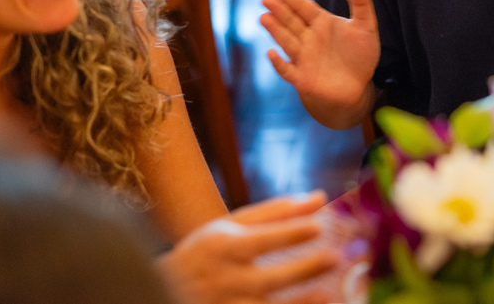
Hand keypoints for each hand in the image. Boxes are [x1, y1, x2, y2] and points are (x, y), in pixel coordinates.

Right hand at [159, 192, 336, 303]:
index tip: (319, 227)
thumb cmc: (206, 253)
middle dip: (303, 270)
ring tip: (328, 295)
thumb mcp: (230, 226)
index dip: (290, 233)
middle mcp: (222, 280)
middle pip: (268, 280)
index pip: (260, 240)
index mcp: (221, 246)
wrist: (159, 292)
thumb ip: (276, 212)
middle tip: (334, 258)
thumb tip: (320, 198)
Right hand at [261, 0, 379, 113]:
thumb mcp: (366, 26)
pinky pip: (288, 71)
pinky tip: (271, 53)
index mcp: (322, 23)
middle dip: (279, 10)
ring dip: (276, 31)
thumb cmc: (360, 53)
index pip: (303, 7)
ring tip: (264, 17)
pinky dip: (279, 64)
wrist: (358, 85)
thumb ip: (361, 4)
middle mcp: (309, 38)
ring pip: (287, 41)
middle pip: (291, 21)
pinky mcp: (303, 78)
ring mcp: (304, 58)